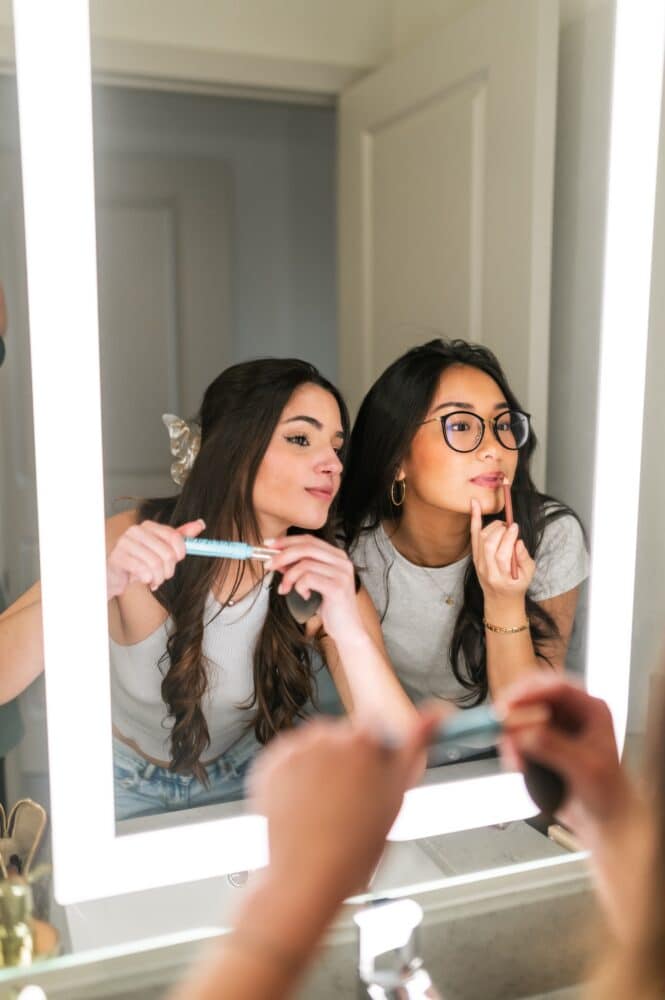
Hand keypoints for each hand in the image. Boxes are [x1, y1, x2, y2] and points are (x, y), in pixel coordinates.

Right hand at [106, 517, 204, 598]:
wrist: (115, 576)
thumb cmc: (139, 562)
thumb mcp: (162, 549)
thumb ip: (180, 537)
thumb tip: (200, 524)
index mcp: (148, 526)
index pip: (174, 536)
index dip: (180, 553)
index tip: (177, 560)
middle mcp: (136, 531)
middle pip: (167, 553)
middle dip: (169, 570)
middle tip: (163, 576)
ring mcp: (124, 543)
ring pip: (155, 564)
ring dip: (158, 578)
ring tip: (154, 580)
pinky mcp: (117, 557)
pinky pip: (142, 570)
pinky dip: (147, 580)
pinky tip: (144, 580)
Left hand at [247, 712, 440, 907]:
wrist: (305, 879)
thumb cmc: (355, 847)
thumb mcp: (396, 795)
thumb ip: (414, 745)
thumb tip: (436, 711)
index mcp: (362, 742)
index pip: (373, 728)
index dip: (374, 754)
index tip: (372, 776)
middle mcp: (325, 737)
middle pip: (342, 736)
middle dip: (346, 759)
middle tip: (349, 801)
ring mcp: (293, 749)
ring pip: (313, 747)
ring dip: (319, 765)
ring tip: (322, 807)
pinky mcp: (268, 763)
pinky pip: (286, 758)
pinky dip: (293, 775)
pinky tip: (301, 805)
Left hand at [266, 535, 362, 640]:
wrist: (347, 629)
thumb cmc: (330, 606)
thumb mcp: (311, 583)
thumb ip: (298, 568)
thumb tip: (277, 558)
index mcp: (337, 556)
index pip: (309, 540)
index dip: (287, 541)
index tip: (269, 545)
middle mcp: (341, 561)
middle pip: (306, 548)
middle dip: (282, 555)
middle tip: (268, 565)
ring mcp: (341, 573)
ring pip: (304, 564)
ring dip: (288, 577)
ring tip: (286, 589)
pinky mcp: (337, 587)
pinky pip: (308, 579)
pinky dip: (299, 587)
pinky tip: (304, 596)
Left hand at [470, 498, 534, 600]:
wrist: (500, 598)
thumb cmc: (517, 585)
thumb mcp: (528, 575)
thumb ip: (524, 558)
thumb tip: (518, 542)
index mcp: (502, 577)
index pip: (501, 555)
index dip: (508, 538)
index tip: (515, 527)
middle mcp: (487, 570)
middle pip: (489, 545)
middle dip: (501, 531)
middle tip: (511, 527)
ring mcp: (478, 563)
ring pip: (481, 539)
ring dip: (493, 527)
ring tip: (504, 527)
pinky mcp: (474, 557)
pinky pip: (473, 536)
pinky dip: (474, 520)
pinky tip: (474, 504)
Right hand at [499, 674, 634, 840]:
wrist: (603, 820)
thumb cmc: (607, 794)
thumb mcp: (586, 768)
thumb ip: (556, 748)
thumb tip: (527, 733)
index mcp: (590, 710)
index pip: (558, 688)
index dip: (532, 692)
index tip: (511, 704)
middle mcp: (570, 713)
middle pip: (533, 694)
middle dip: (514, 707)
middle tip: (499, 722)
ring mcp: (553, 726)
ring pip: (520, 714)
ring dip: (511, 733)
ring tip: (516, 762)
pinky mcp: (539, 742)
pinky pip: (515, 735)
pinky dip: (511, 748)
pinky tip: (518, 768)